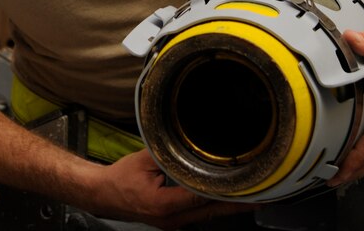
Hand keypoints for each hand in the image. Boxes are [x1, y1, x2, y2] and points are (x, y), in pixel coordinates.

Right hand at [85, 149, 259, 229]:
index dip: (224, 192)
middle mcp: (170, 219)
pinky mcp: (172, 221)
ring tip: (249, 198)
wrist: (103, 195)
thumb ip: (168, 154)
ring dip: (227, 207)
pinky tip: (225, 200)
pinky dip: (213, 207)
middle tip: (260, 198)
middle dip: (236, 205)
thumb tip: (187, 142)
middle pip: (210, 213)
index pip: (201, 198)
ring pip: (207, 217)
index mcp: (163, 205)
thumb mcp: (144, 160)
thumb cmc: (120, 179)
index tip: (244, 188)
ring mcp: (172, 224)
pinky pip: (198, 216)